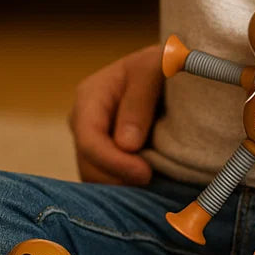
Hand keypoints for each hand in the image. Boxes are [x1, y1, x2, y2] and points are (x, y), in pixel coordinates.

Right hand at [68, 44, 162, 185]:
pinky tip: (152, 183)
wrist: (171, 73)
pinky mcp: (106, 159)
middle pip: (89, 166)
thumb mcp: (154, 68)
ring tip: (155, 183)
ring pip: (97, 180)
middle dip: (119, 180)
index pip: (89, 141)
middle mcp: (84, 123)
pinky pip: (109, 184)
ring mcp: (93, 143)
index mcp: (90, 97)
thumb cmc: (162, 65)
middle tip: (154, 182)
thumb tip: (126, 145)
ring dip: (124, 188)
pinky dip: (128, 189)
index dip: (114, 163)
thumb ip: (139, 101)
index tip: (146, 174)